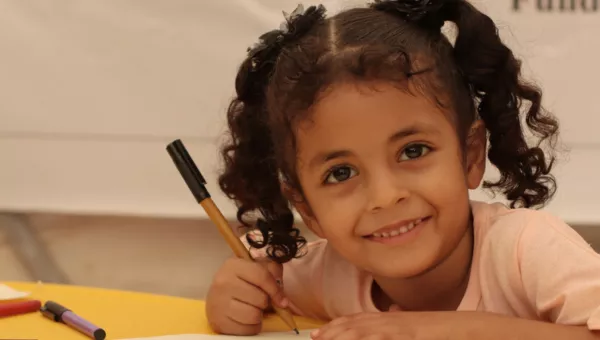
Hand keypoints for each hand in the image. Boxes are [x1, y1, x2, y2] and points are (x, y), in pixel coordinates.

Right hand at [206, 257, 287, 334]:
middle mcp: (223, 282)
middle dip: (265, 302)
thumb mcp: (256, 268)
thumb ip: (273, 274)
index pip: (261, 276)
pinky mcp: (218, 322)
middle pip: (260, 298)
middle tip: (260, 301)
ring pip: (253, 315)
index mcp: (233, 265)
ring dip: (258, 315)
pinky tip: (246, 319)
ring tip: (253, 309)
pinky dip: (251, 327)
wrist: (218, 294)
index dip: (276, 290)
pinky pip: (246, 330)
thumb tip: (282, 298)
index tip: (282, 300)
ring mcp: (218, 303)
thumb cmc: (242, 280)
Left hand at [310, 310, 452, 339]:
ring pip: (362, 331)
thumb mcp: (411, 324)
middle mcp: (389, 320)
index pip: (355, 319)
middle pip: (353, 324)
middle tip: (315, 337)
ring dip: (342, 336)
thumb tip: (392, 310)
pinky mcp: (406, 335)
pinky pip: (382, 338)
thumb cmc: (436, 330)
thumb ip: (397, 320)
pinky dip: (366, 339)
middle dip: (331, 332)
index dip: (334, 326)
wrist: (462, 329)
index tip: (318, 333)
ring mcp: (396, 329)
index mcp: (388, 318)